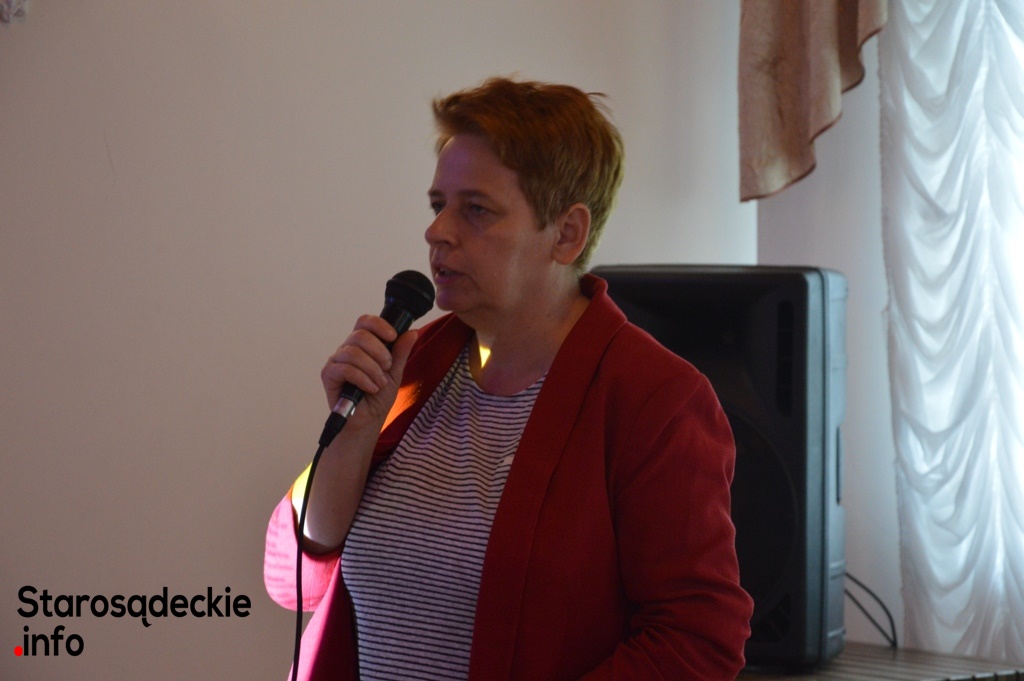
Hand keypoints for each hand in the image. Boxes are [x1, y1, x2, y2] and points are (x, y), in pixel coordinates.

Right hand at [320, 315, 417, 430]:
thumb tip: (411, 332)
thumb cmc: (379, 396)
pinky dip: (362, 378)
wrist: (368, 420)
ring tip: (379, 383)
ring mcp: (336, 361)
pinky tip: (370, 388)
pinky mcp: (328, 375)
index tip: (393, 336)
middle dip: (379, 351)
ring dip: (372, 368)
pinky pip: (345, 369)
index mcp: (363, 344)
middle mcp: (347, 349)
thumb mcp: (395, 373)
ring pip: (353, 352)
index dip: (379, 325)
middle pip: (359, 334)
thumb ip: (401, 353)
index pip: (365, 322)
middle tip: (387, 367)